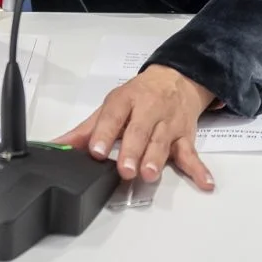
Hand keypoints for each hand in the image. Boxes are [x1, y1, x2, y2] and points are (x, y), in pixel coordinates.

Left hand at [54, 64, 215, 190]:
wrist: (177, 78)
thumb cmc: (139, 96)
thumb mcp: (111, 106)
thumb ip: (85, 131)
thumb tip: (55, 148)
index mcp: (126, 100)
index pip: (113, 115)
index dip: (104, 133)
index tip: (96, 151)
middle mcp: (149, 110)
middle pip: (140, 131)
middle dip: (132, 151)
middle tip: (124, 169)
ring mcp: (169, 124)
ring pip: (163, 142)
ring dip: (156, 159)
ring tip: (149, 174)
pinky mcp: (185, 136)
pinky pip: (193, 153)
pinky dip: (199, 169)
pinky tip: (205, 182)